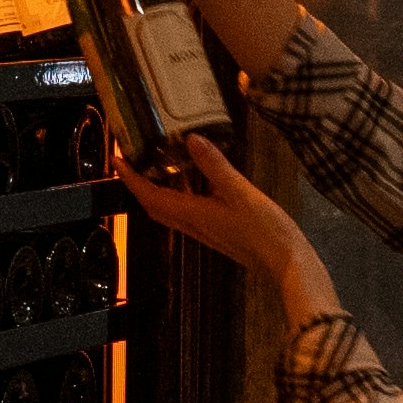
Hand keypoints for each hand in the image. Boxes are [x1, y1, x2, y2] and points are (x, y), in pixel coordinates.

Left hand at [116, 130, 338, 339]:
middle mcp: (193, 224)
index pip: (149, 196)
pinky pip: (189, 210)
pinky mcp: (217, 229)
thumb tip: (191, 139)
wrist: (285, 263)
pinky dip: (182, 192)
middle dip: (138, 182)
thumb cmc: (265, 232)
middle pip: (153, 204)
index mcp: (192, 214)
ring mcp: (204, 229)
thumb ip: (215, 165)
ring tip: (158, 161)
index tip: (117, 158)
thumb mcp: (240, 192)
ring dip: (158, 187)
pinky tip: (195, 178)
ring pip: (170, 207)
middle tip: (132, 158)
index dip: (130, 178)